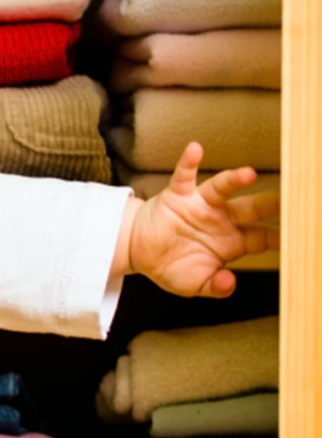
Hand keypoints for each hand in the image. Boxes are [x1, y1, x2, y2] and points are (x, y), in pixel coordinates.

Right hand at [124, 142, 279, 297]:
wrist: (138, 251)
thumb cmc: (171, 265)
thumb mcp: (196, 286)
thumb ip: (215, 287)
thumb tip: (229, 282)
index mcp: (231, 242)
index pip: (261, 238)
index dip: (278, 238)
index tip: (297, 238)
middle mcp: (220, 219)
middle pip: (250, 209)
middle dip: (268, 204)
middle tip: (287, 200)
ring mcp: (199, 205)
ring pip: (221, 189)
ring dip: (234, 180)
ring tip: (248, 173)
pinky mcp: (177, 196)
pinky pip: (184, 177)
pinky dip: (188, 162)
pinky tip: (194, 150)